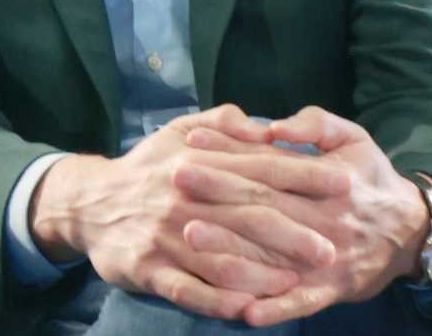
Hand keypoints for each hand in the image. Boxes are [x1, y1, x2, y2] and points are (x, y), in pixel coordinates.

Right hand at [28, 105, 342, 318]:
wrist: (88, 203)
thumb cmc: (147, 168)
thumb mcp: (180, 131)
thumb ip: (224, 123)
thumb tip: (263, 125)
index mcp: (196, 159)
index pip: (258, 167)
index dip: (302, 175)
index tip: (342, 182)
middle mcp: (183, 196)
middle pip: (247, 215)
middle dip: (294, 231)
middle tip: (332, 247)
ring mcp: (165, 235)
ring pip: (222, 257)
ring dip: (264, 273)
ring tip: (299, 283)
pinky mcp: (148, 268)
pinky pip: (188, 288)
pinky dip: (219, 300)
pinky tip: (248, 307)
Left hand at [187, 106, 428, 326]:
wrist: (414, 231)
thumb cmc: (371, 177)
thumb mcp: (353, 137)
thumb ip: (315, 124)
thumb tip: (274, 127)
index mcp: (325, 179)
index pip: (269, 164)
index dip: (229, 153)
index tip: (191, 144)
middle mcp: (323, 219)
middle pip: (263, 205)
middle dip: (216, 193)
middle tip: (173, 182)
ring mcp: (326, 258)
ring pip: (274, 256)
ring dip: (231, 250)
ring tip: (189, 238)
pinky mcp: (332, 289)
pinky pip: (300, 302)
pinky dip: (274, 307)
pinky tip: (242, 311)